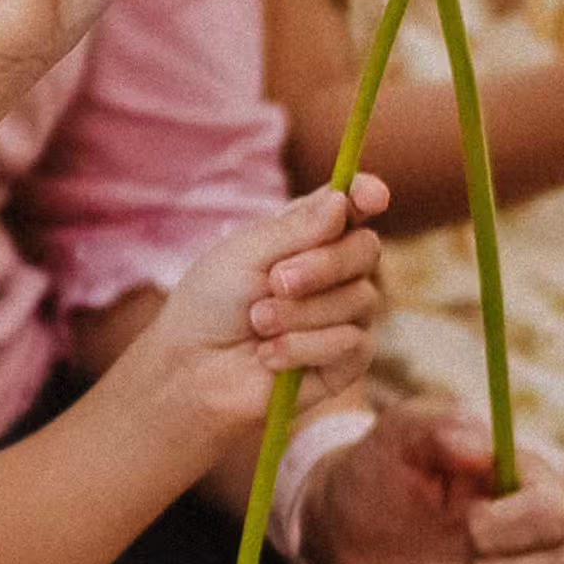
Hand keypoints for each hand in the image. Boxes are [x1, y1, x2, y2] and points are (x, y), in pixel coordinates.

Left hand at [109, 177, 389, 466]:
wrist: (192, 369)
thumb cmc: (212, 304)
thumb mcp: (245, 254)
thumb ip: (296, 228)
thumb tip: (343, 200)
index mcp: (308, 235)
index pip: (352, 206)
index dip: (366, 195)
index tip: (370, 198)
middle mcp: (335, 271)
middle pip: (365, 250)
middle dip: (321, 265)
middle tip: (275, 282)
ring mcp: (346, 315)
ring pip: (360, 299)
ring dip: (299, 314)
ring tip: (257, 324)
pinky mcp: (348, 360)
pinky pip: (351, 343)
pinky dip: (302, 347)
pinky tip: (268, 356)